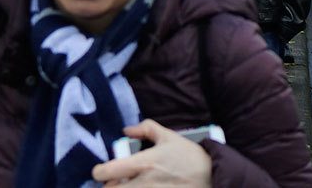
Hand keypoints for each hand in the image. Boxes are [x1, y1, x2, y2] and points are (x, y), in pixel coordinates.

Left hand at [92, 120, 211, 186]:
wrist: (212, 177)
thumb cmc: (190, 157)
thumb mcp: (169, 137)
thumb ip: (146, 129)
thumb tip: (127, 130)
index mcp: (144, 162)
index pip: (108, 171)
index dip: (99, 171)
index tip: (101, 171)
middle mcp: (144, 182)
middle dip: (109, 186)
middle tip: (115, 181)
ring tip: (130, 185)